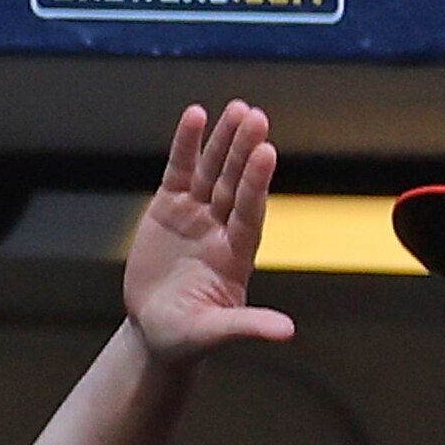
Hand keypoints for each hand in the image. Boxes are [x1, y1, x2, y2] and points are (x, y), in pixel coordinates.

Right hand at [124, 101, 297, 365]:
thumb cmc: (186, 336)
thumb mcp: (213, 333)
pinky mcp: (169, 208)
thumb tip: (287, 332)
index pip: (249, 212)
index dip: (256, 183)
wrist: (156, 330)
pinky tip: (195, 116)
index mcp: (235, 255)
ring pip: (212, 170)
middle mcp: (221, 228)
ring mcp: (196, 214)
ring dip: (223, 139)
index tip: (266, 152)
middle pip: (234, 182)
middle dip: (243, 150)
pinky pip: (180, 170)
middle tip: (255, 116)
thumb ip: (247, 327)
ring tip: (236, 108)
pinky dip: (186, 144)